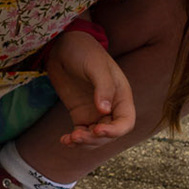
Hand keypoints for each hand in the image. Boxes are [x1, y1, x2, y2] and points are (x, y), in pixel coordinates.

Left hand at [43, 30, 134, 147]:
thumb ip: (103, 87)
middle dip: (95, 139)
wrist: (63, 46)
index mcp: (122, 96)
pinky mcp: (80, 114)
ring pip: (95, 137)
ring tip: (69, 139)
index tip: (97, 129)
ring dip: (84, 142)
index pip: (126, 122)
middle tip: (77, 135)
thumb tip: (105, 110)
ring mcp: (95, 112)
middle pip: (110, 134)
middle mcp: (111, 108)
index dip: (115, 131)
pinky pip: (81, 132)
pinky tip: (64, 140)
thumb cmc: (84, 51)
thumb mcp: (95, 66)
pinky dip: (74, 140)